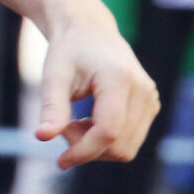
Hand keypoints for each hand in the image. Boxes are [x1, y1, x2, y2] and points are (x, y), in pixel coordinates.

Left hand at [33, 14, 158, 169]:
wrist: (90, 32)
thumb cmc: (68, 52)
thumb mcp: (53, 76)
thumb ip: (51, 108)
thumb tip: (41, 137)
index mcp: (119, 79)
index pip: (108, 131)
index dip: (84, 151)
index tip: (60, 161)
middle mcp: (143, 90)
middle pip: (118, 145)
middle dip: (86, 147)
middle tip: (63, 125)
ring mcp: (151, 100)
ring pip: (126, 149)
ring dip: (95, 145)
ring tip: (76, 121)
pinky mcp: (151, 107)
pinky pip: (130, 141)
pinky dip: (106, 141)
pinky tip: (90, 120)